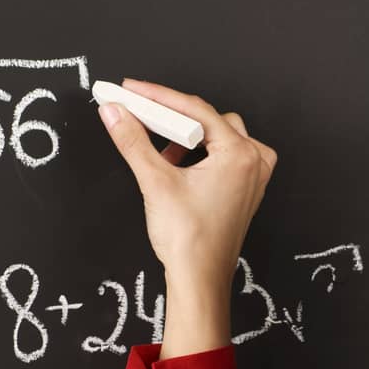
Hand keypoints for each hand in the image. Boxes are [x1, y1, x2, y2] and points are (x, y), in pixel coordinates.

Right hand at [97, 78, 277, 285]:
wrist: (199, 279)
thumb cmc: (189, 240)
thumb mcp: (155, 181)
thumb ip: (133, 141)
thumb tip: (115, 112)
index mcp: (240, 155)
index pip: (196, 110)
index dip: (159, 97)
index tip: (132, 90)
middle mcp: (253, 163)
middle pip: (210, 120)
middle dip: (174, 117)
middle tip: (141, 114)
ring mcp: (253, 178)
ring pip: (219, 137)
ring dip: (189, 137)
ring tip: (161, 148)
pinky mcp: (245, 192)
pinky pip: (225, 157)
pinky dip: (201, 154)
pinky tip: (177, 166)